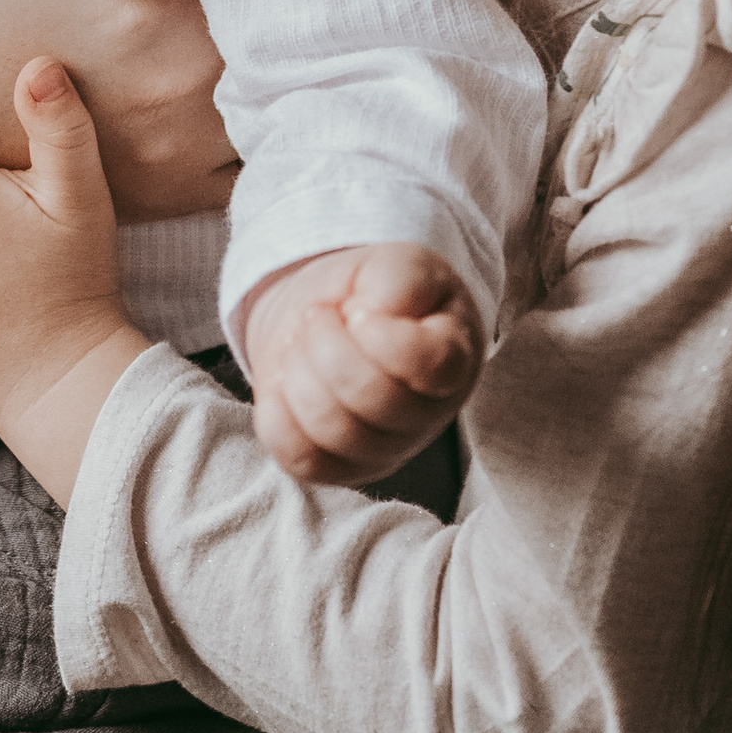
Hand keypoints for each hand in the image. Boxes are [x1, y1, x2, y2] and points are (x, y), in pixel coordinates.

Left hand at [241, 242, 482, 483]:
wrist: (330, 315)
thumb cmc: (376, 293)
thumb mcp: (398, 263)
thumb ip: (401, 278)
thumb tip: (378, 313)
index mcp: (454, 360)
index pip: (428, 365)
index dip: (380, 333)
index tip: (357, 306)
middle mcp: (426, 417)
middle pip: (374, 400)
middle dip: (326, 345)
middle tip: (317, 317)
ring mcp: (383, 450)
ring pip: (333, 433)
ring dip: (299, 374)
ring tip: (301, 345)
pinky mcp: (338, 468)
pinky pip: (301, 459)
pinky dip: (277, 413)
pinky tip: (284, 380)